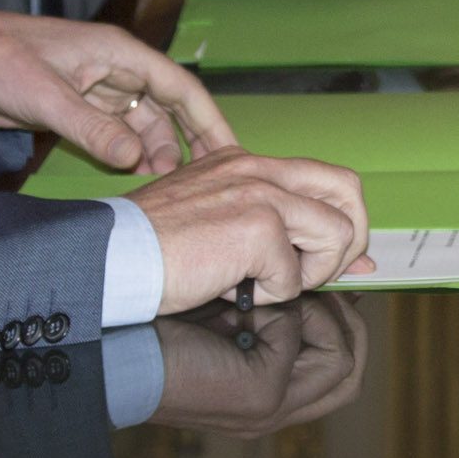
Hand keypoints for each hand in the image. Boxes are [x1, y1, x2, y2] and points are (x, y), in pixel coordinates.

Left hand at [0, 11, 232, 175]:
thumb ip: (91, 129)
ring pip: (142, 121)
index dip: (208, 119)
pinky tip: (134, 175)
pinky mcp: (77, 106)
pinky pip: (116, 130)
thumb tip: (136, 161)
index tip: (231, 151)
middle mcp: (116, 67)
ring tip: (166, 185)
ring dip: (156, 150)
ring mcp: (97, 87)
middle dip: (189, 140)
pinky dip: (128, 151)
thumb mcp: (45, 96)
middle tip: (209, 179)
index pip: (180, 86)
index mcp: (118, 52)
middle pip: (168, 105)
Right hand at [125, 148, 372, 308]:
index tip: (342, 258)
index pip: (325, 179)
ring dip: (308, 273)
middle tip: (320, 273)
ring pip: (336, 233)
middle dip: (349, 238)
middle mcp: (257, 168)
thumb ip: (276, 230)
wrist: (109, 259)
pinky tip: (228, 287)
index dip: (344, 221)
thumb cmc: (151, 251)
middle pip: (348, 190)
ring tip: (260, 283)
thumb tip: (348, 258)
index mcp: (246, 163)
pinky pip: (294, 275)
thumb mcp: (220, 226)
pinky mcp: (256, 226)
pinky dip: (267, 294)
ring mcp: (260, 193)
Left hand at [148, 296, 368, 438]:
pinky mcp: (258, 396)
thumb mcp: (237, 312)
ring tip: (275, 295)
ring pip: (343, 360)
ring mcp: (270, 409)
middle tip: (320, 285)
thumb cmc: (165, 323)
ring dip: (317, 314)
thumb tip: (334, 276)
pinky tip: (245, 306)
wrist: (115, 346)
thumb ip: (282, 305)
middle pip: (351, 375)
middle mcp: (275, 409)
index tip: (332, 281)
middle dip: (348, 323)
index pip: (341, 371)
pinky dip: (279, 312)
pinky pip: (300, 340)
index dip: (346, 324)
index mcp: (270, 394)